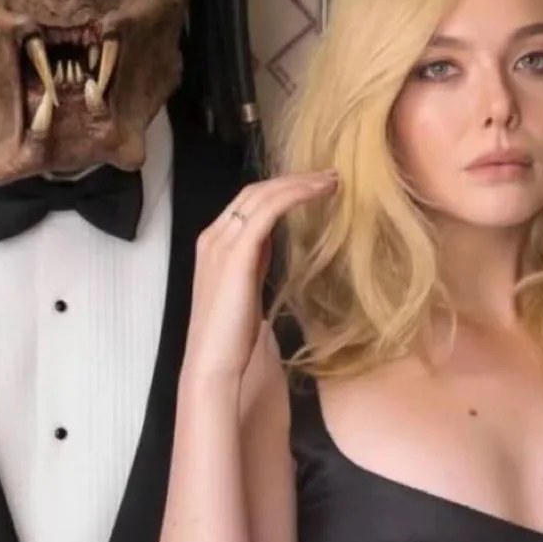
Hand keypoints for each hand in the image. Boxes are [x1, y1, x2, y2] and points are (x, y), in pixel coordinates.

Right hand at [182, 172, 337, 382]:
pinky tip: (319, 192)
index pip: (248, 203)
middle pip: (255, 191)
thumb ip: (253, 265)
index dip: (282, 190)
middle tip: (329, 176)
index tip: (314, 188)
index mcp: (215, 245)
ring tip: (330, 180)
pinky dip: (295, 194)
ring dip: (299, 182)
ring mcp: (222, 243)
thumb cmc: (231, 339)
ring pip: (262, 195)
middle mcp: (214, 237)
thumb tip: (270, 246)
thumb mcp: (245, 291)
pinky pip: (268, 210)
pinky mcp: (236, 254)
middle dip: (292, 179)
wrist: (213, 365)